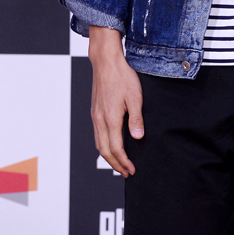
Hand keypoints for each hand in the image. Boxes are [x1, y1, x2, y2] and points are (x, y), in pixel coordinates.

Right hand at [88, 26, 143, 177]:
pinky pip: (97, 135)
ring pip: (98, 144)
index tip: (132, 170)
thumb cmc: (122, 76)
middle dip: (115, 164)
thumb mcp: (135, 97)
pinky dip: (104, 146)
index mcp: (110, 118)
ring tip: (119, 163)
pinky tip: (111, 145)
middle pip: (104, 151)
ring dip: (108, 157)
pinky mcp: (95, 111)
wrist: (106, 61)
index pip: (116, 149)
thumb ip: (136, 119)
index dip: (124, 162)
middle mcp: (99, 120)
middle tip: (126, 172)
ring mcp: (95, 115)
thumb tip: (137, 138)